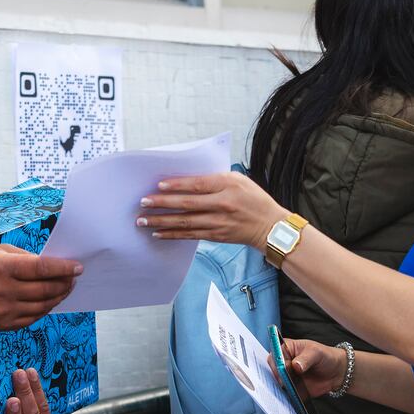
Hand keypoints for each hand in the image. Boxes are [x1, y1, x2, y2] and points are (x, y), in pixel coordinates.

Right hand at [0, 244, 82, 329]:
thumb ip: (25, 258)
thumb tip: (53, 266)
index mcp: (2, 268)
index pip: (41, 269)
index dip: (63, 268)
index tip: (78, 267)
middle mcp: (4, 292)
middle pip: (45, 290)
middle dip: (64, 283)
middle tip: (74, 278)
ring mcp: (4, 312)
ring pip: (43, 306)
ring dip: (58, 297)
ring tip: (66, 288)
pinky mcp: (4, 325)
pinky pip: (33, 318)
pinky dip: (45, 309)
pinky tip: (50, 300)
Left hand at [136, 172, 285, 250]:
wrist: (270, 226)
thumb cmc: (255, 199)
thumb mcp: (240, 180)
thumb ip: (216, 178)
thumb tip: (188, 179)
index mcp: (228, 185)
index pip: (198, 184)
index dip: (177, 185)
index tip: (158, 185)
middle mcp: (223, 204)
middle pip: (187, 204)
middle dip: (162, 203)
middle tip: (143, 202)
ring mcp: (219, 222)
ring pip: (185, 222)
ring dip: (162, 221)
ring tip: (143, 220)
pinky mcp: (216, 235)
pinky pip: (190, 235)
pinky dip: (173, 234)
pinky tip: (158, 233)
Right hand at [269, 338, 347, 396]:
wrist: (336, 372)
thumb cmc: (325, 356)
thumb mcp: (316, 353)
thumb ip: (306, 359)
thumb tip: (295, 365)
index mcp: (287, 349)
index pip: (275, 355)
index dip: (277, 362)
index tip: (282, 368)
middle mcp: (284, 363)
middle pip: (274, 370)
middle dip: (278, 376)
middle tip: (286, 381)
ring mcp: (288, 376)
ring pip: (278, 383)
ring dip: (282, 387)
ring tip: (291, 389)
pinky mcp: (292, 388)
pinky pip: (286, 393)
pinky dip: (288, 396)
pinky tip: (293, 396)